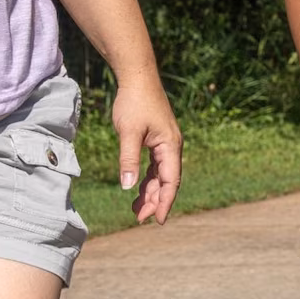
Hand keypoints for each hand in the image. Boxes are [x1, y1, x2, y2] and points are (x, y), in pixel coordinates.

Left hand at [111, 79, 182, 224]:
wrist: (137, 77)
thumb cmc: (134, 102)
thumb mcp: (128, 132)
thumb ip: (128, 160)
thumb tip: (128, 188)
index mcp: (170, 146)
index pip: (171, 181)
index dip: (165, 203)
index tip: (158, 221)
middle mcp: (172, 146)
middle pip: (167, 181)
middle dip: (155, 201)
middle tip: (139, 218)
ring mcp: (165, 143)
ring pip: (160, 175)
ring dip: (150, 192)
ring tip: (135, 209)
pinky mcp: (157, 139)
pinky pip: (155, 165)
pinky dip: (147, 179)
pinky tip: (136, 188)